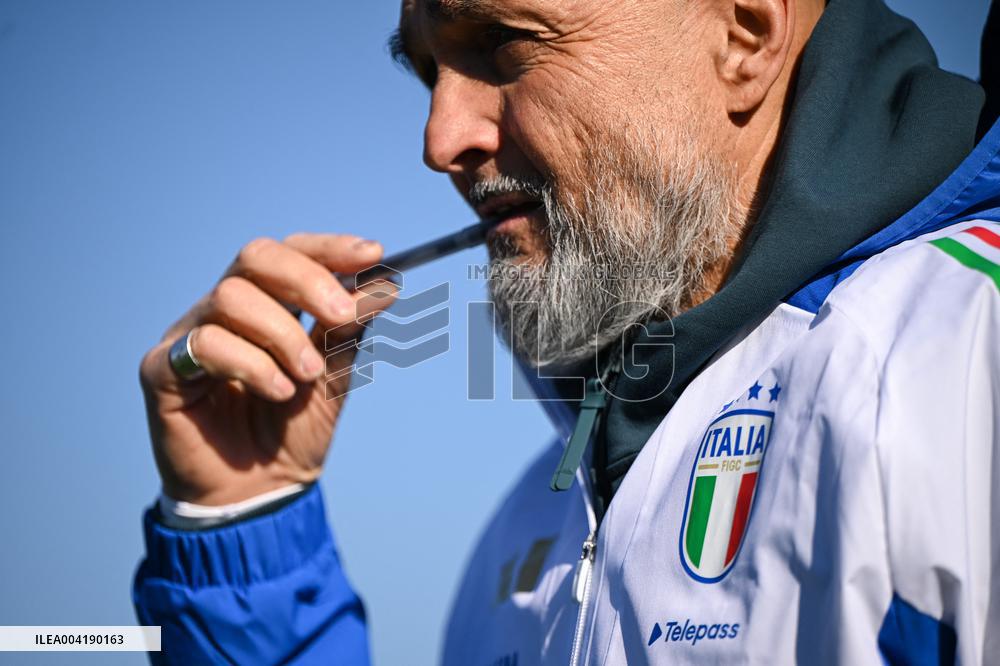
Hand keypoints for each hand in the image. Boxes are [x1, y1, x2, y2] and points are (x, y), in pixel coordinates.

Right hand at [139, 234, 396, 504]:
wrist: (261, 494)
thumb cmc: (292, 431)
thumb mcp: (333, 377)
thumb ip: (351, 332)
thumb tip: (385, 285)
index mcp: (267, 303)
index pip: (291, 251)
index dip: (329, 248)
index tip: (373, 254)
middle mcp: (224, 310)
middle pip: (256, 257)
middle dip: (307, 280)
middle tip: (342, 316)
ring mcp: (190, 335)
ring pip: (232, 297)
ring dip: (283, 335)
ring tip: (306, 376)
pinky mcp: (161, 368)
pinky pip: (205, 342)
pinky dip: (252, 364)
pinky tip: (277, 392)